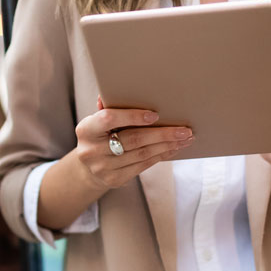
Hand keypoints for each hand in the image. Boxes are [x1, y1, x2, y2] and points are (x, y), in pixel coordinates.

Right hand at [72, 97, 194, 189]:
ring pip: (142, 154)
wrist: (88, 167)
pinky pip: (143, 166)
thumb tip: (122, 90)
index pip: (109, 119)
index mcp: (86, 129)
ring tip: (184, 138)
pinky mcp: (114, 180)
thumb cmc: (99, 135)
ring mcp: (103, 168)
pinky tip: (173, 148)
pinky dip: (160, 156)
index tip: (156, 115)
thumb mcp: (97, 120)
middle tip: (184, 129)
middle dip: (162, 134)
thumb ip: (109, 107)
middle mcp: (92, 150)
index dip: (132, 116)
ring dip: (167, 145)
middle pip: (133, 139)